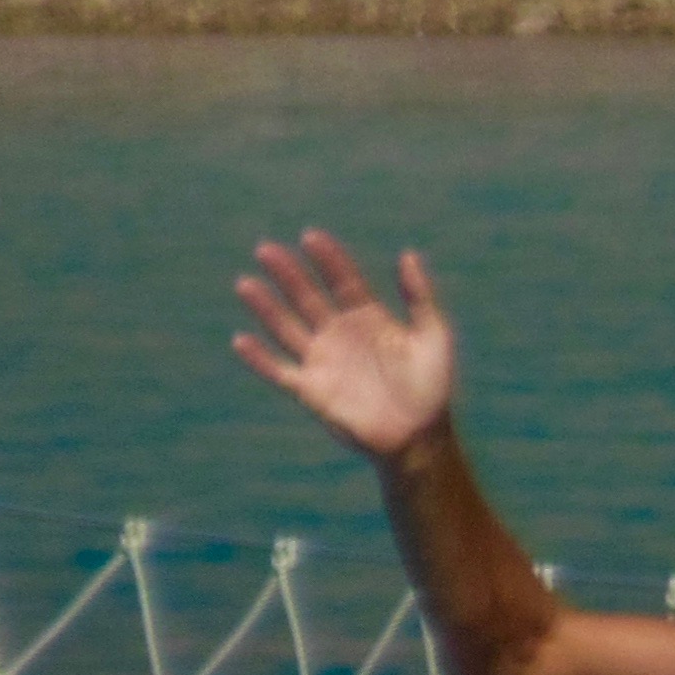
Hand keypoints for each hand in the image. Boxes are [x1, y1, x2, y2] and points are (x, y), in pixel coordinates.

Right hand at [234, 228, 455, 462]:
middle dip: (288, 273)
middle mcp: (341, 334)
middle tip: (266, 249)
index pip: (343, 280)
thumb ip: (420, 296)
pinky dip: (259, 358)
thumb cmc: (432, 388)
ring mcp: (323, 361)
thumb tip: (406, 253)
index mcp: (369, 317)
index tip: (311, 237)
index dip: (328, 259)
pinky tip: (241, 339)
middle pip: (308, 297)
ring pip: (287, 327)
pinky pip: (279, 371)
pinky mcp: (311, 390)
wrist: (420, 437)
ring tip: (246, 283)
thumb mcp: (434, 336)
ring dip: (266, 307)